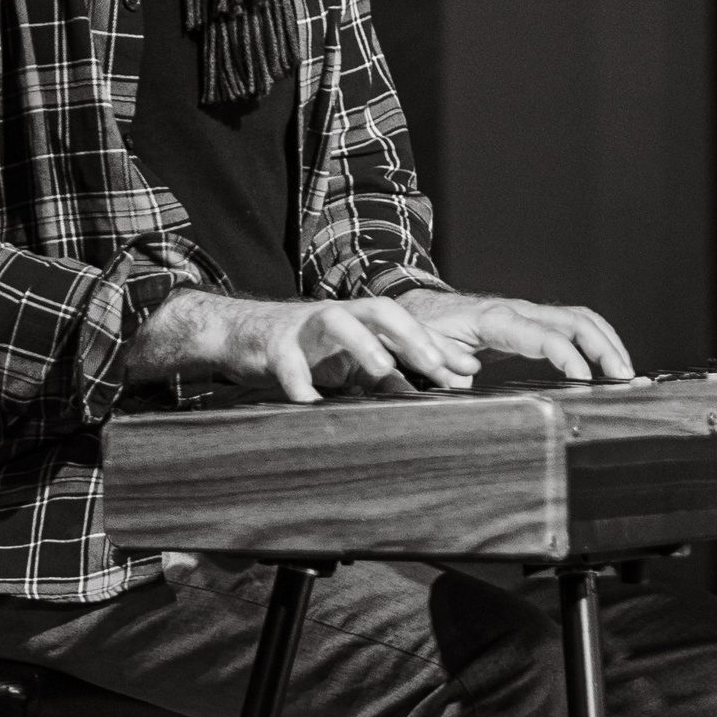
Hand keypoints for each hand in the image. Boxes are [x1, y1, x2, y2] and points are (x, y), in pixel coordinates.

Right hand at [122, 288, 480, 405]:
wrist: (246, 336)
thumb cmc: (309, 351)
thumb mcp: (353, 367)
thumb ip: (388, 381)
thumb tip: (427, 399)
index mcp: (364, 323)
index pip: (409, 328)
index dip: (439, 346)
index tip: (470, 368)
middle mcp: (341, 317)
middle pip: (381, 312)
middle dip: (410, 335)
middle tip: (436, 365)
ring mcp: (307, 327)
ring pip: (338, 323)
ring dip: (362, 344)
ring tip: (383, 370)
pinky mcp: (275, 344)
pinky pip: (289, 363)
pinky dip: (300, 383)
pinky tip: (311, 405)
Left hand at [395, 290, 633, 384]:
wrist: (419, 306)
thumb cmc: (423, 330)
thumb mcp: (426, 352)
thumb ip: (444, 371)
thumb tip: (466, 383)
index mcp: (495, 320)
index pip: (543, 335)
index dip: (568, 356)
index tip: (586, 380)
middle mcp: (517, 311)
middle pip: (575, 320)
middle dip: (604, 348)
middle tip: (623, 379)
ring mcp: (528, 312)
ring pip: (580, 318)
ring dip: (608, 342)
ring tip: (625, 373)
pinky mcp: (532, 320)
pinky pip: (573, 322)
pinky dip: (597, 338)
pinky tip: (608, 361)